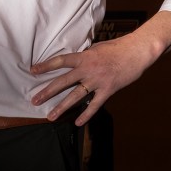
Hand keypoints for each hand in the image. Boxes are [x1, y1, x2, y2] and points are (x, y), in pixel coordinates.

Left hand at [30, 11, 170, 124]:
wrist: (138, 51)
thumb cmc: (119, 47)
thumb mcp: (98, 48)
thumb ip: (86, 56)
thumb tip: (76, 62)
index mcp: (85, 56)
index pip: (61, 61)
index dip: (46, 66)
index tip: (32, 70)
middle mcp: (88, 69)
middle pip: (63, 81)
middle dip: (47, 91)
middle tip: (34, 100)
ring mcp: (98, 80)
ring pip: (76, 96)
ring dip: (62, 107)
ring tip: (50, 116)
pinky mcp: (108, 89)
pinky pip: (95, 105)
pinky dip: (86, 114)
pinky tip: (77, 122)